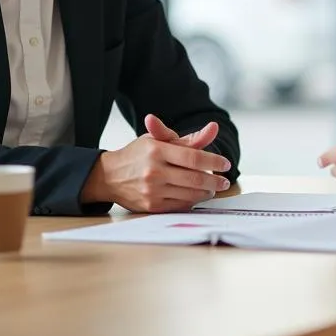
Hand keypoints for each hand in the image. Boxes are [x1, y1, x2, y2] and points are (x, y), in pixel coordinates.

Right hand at [82, 115, 231, 211]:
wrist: (109, 176)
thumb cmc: (139, 155)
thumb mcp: (160, 141)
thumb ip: (189, 139)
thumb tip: (214, 128)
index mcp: (157, 150)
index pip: (194, 157)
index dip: (214, 162)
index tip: (226, 164)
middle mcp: (154, 171)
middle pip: (195, 179)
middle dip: (215, 181)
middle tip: (224, 180)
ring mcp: (152, 191)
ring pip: (190, 195)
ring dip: (206, 192)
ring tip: (212, 188)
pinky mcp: (151, 206)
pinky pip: (180, 206)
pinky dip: (192, 201)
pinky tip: (197, 196)